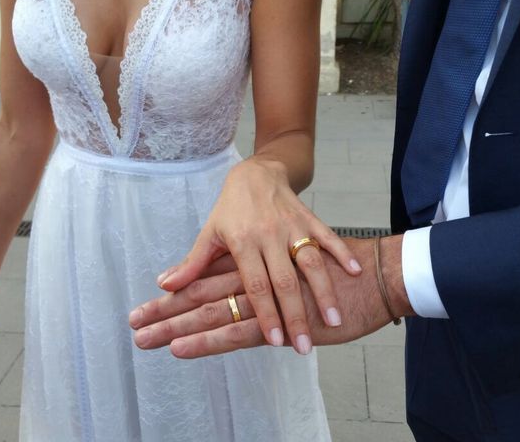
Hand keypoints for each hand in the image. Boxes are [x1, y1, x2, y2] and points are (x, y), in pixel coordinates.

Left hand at [145, 159, 362, 354]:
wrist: (256, 173)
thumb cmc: (230, 209)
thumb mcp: (209, 233)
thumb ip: (193, 263)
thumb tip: (165, 286)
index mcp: (242, 242)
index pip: (254, 283)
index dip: (265, 312)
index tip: (275, 340)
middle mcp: (268, 235)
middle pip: (285, 280)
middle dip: (296, 314)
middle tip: (305, 345)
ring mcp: (292, 226)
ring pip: (310, 261)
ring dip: (324, 291)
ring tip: (334, 321)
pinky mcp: (310, 219)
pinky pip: (327, 236)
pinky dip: (341, 252)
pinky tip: (355, 271)